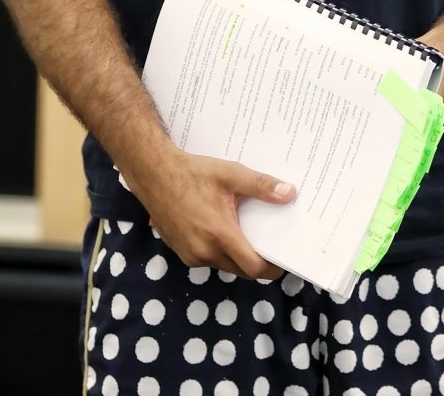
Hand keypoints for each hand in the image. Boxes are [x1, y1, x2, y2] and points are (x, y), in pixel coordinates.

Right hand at [144, 148, 296, 278]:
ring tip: (248, 235)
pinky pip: (209, 260)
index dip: (272, 268)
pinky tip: (223, 232)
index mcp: (220, 235)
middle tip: (270, 245)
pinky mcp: (181, 253)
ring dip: (238, 257)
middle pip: (241, 270)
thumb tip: (289, 193)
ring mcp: (191, 255)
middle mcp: (205, 252)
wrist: (154, 174)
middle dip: (257, 263)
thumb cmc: (192, 173)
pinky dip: (220, 253)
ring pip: (225, 266)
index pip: (254, 267)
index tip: (283, 260)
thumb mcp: (230, 174)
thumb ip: (261, 186)